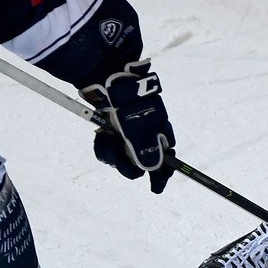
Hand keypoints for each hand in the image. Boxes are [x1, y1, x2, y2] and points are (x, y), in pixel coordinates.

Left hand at [80, 59, 176, 192]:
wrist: (108, 79)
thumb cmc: (128, 103)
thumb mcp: (137, 128)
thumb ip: (146, 150)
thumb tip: (153, 170)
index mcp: (160, 133)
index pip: (166, 160)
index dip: (161, 175)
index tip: (155, 188)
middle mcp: (146, 136)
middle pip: (141, 163)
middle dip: (129, 164)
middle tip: (120, 157)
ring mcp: (128, 134)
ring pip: (122, 158)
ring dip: (113, 154)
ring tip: (106, 139)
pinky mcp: (112, 131)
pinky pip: (109, 149)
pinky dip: (104, 146)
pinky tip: (101, 136)